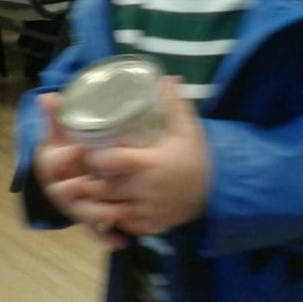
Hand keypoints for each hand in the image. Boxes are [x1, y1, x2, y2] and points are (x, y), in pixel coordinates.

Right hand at [33, 92, 127, 248]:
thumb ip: (55, 115)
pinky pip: (95, 231)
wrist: (69, 170)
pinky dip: (106, 238)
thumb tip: (45, 95)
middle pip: (64, 194)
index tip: (77, 150)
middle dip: (77, 192)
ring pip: (82, 213)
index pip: (51, 163)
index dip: (62, 158)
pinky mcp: (87, 218)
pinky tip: (121, 241)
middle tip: (91, 185)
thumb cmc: (66, 147)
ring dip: (96, 215)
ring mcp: (74, 205)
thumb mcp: (60, 131)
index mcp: (53, 165)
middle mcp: (61, 188)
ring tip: (115, 214)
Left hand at [81, 76, 208, 235]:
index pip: (110, 161)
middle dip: (91, 179)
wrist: (217, 191)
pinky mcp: (151, 225)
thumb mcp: (187, 129)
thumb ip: (174, 104)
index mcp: (150, 163)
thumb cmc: (197, 157)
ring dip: (99, 200)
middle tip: (85, 169)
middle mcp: (146, 190)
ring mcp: (148, 211)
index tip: (87, 148)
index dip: (94, 156)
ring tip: (93, 186)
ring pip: (110, 209)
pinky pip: (124, 224)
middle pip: (104, 188)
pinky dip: (115, 216)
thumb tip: (166, 76)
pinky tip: (113, 204)